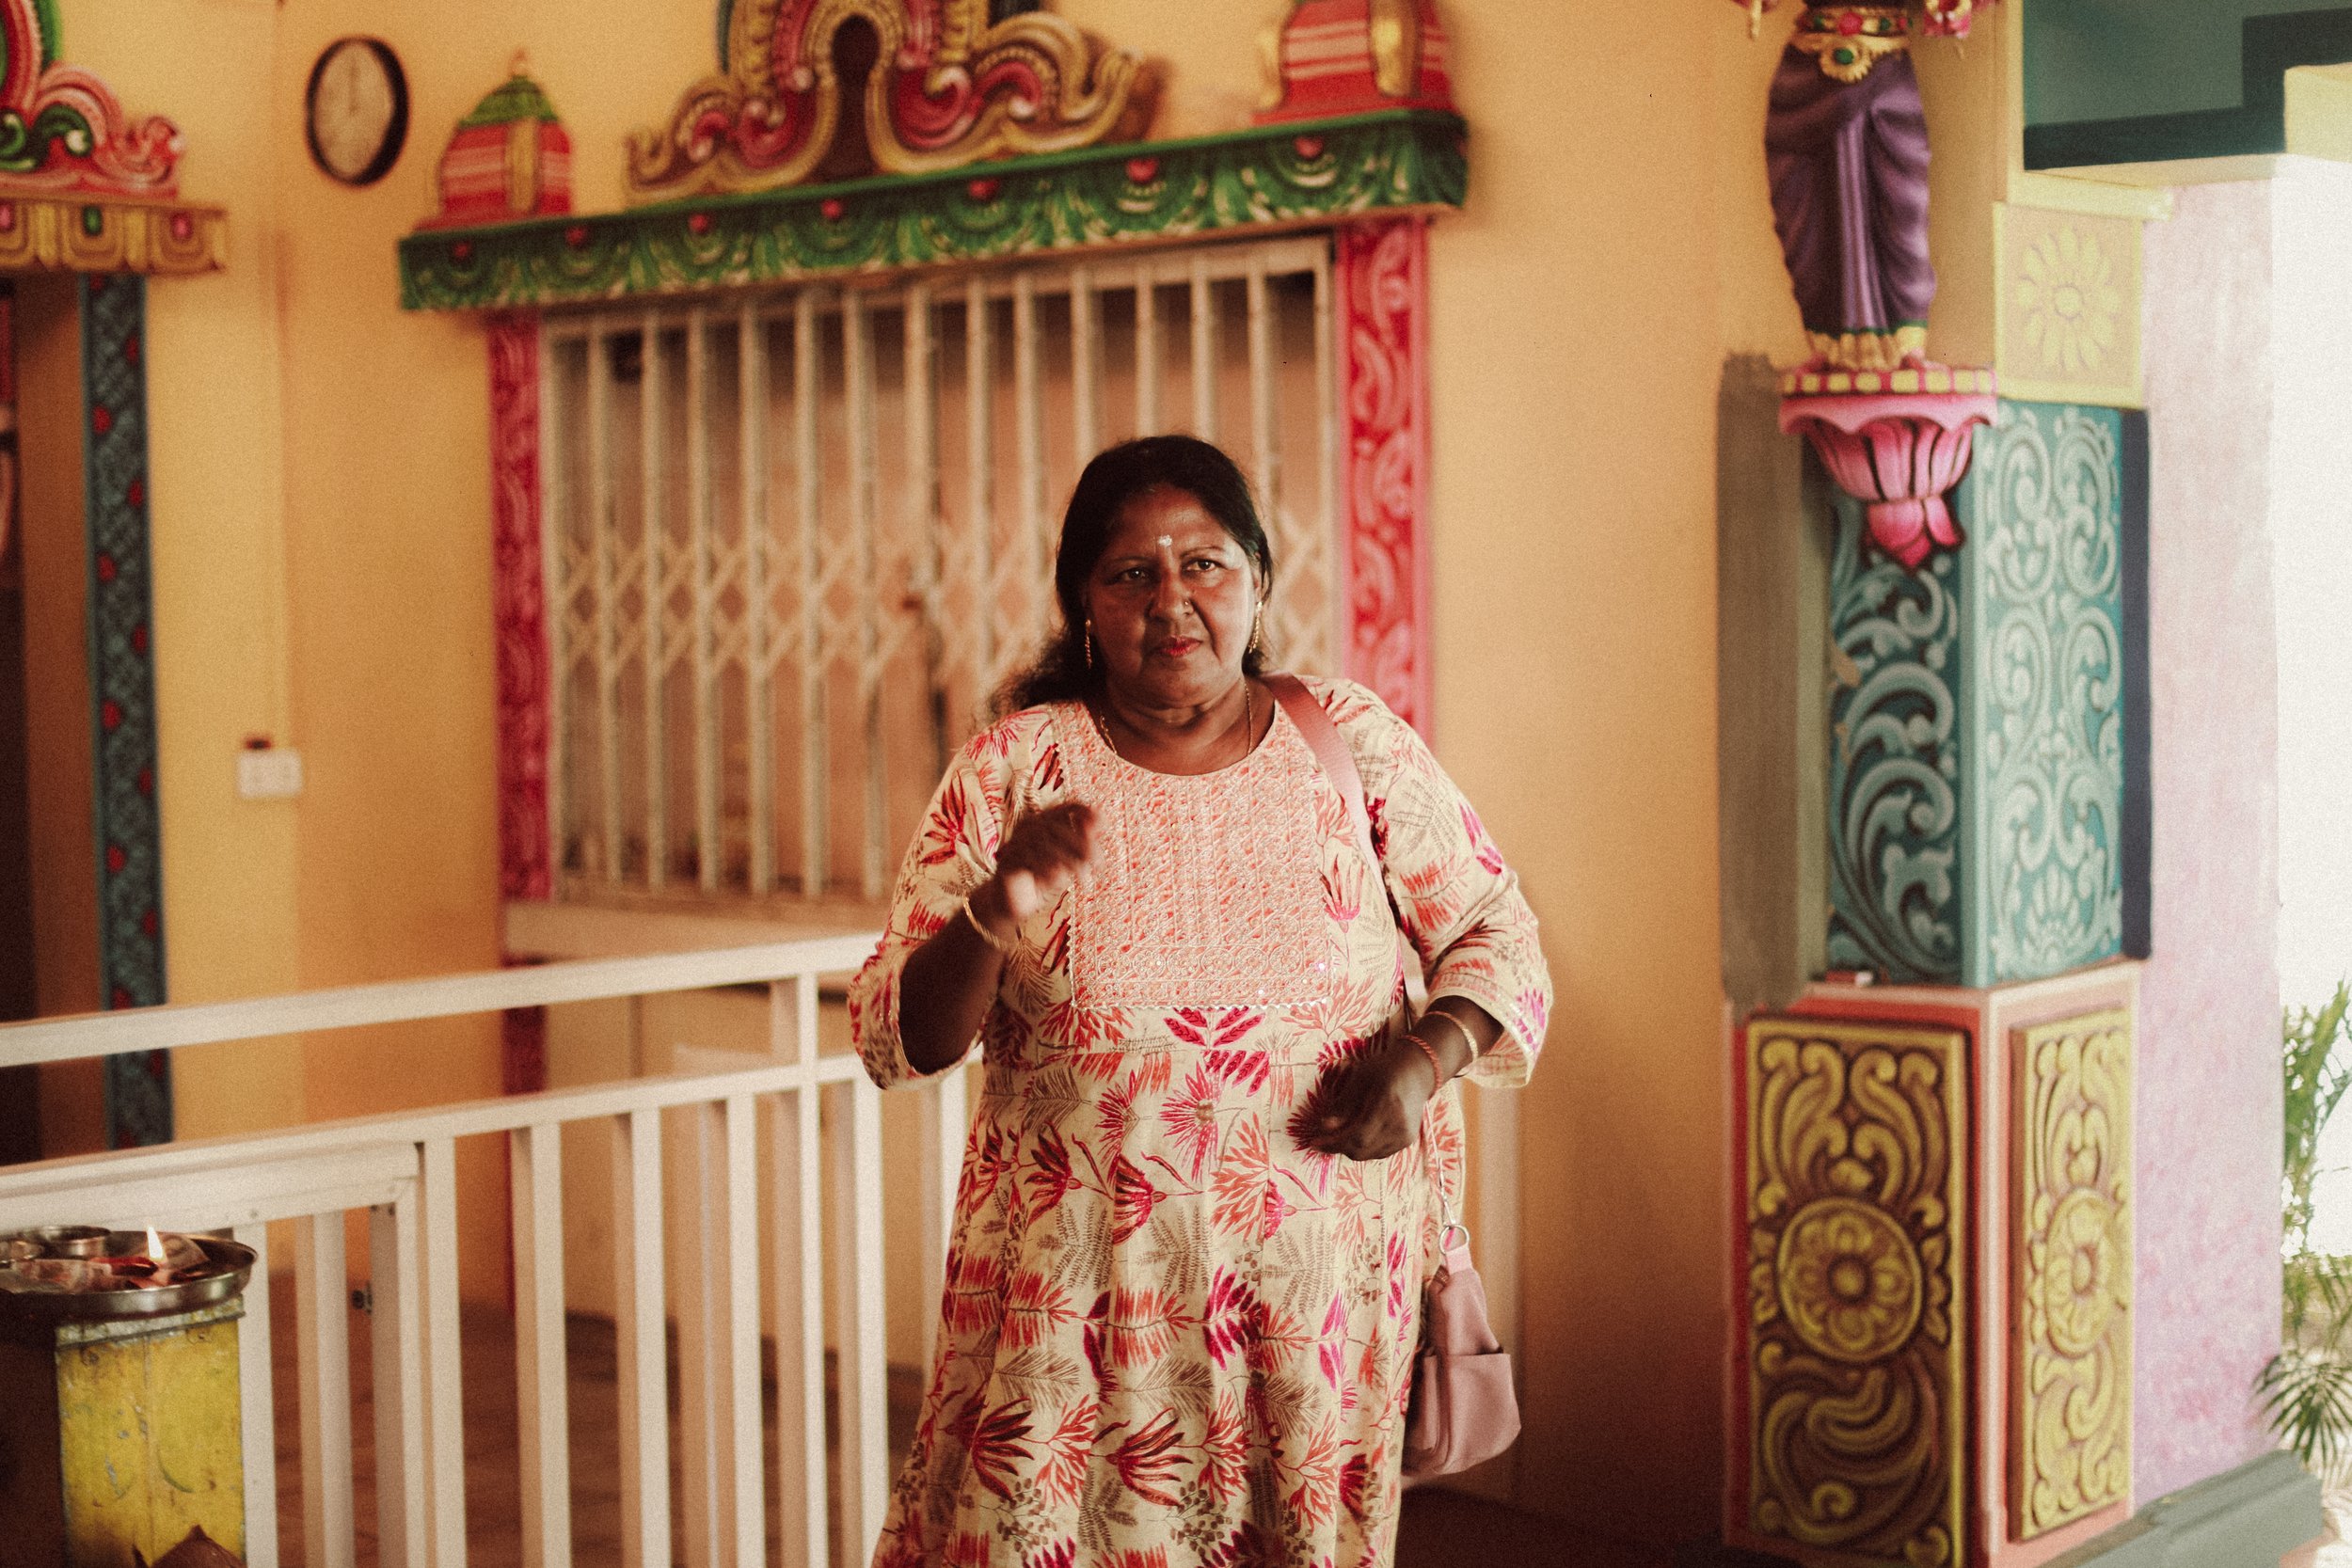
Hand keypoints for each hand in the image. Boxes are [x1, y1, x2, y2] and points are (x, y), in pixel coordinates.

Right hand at [970, 801, 1095, 937]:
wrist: (1010, 903)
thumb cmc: (1042, 877)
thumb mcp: (1067, 858)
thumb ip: (1082, 839)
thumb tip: (1101, 818)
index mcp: (1042, 820)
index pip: (1066, 807)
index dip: (1085, 812)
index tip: (1103, 824)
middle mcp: (1026, 827)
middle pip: (1059, 828)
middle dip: (1083, 845)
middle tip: (1099, 863)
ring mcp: (1015, 843)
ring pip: (1048, 846)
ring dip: (1071, 863)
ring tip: (1085, 878)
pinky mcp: (1008, 863)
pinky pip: (1032, 863)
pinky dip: (1050, 872)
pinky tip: (1060, 881)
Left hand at [1298, 1034, 1438, 1161]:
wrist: (1417, 1073)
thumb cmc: (1385, 1070)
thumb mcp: (1360, 1079)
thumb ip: (1343, 1104)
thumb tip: (1324, 1127)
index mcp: (1387, 1106)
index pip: (1357, 1137)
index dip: (1334, 1144)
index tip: (1315, 1142)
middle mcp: (1400, 1126)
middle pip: (1362, 1150)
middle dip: (1338, 1148)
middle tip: (1321, 1141)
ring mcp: (1405, 1136)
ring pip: (1369, 1154)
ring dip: (1350, 1149)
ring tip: (1335, 1138)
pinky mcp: (1406, 1141)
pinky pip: (1379, 1153)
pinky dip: (1364, 1148)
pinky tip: (1353, 1137)